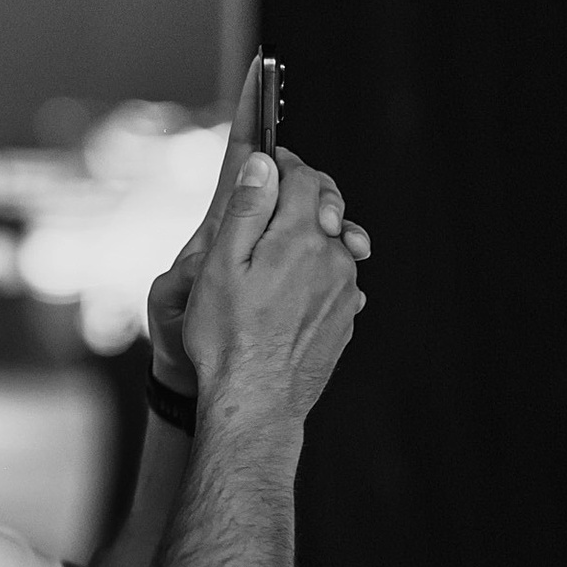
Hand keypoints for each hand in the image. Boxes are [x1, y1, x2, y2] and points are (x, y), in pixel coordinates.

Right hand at [182, 144, 364, 427]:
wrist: (256, 402)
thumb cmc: (227, 337)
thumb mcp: (220, 264)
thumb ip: (247, 208)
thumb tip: (263, 164)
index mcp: (301, 237)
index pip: (305, 177)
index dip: (283, 164)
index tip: (265, 167)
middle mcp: (334, 259)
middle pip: (326, 206)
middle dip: (300, 196)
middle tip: (269, 204)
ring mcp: (345, 290)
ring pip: (332, 243)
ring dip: (308, 237)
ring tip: (271, 257)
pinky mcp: (345, 317)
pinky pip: (336, 278)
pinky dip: (315, 272)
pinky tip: (286, 291)